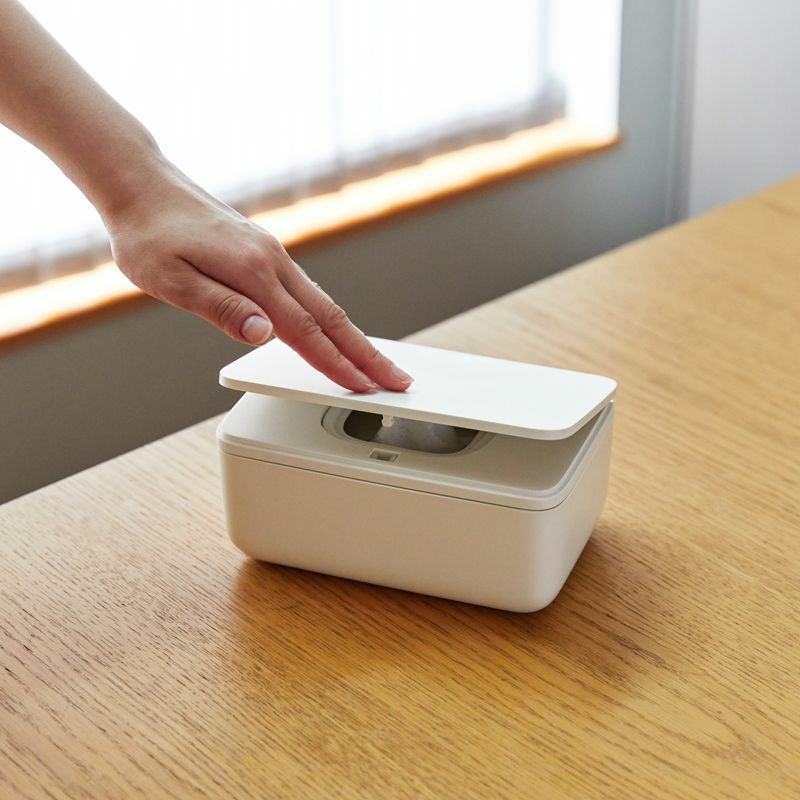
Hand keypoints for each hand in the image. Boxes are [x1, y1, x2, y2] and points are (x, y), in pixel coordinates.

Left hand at [104, 161, 412, 392]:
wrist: (141, 185)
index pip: (305, 331)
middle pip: (331, 317)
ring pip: (325, 304)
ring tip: (376, 363)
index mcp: (253, 272)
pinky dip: (331, 319)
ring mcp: (273, 255)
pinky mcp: (266, 253)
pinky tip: (335, 332)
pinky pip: (310, 293)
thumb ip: (220, 308)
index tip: (363, 387)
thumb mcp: (170, 279)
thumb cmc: (148, 234)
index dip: (335, 363)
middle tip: (397, 380)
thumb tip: (264, 334)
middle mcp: (273, 262)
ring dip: (354, 338)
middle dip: (367, 354)